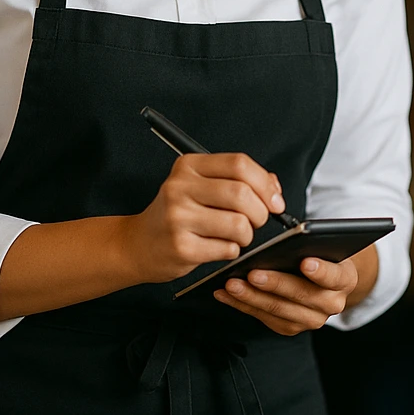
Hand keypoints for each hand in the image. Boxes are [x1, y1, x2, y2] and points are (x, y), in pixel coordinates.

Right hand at [122, 152, 285, 282]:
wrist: (137, 245)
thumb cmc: (177, 215)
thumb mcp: (201, 187)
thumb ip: (238, 181)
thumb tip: (274, 187)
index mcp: (188, 166)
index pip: (239, 164)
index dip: (265, 183)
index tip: (275, 201)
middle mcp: (179, 187)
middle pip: (241, 193)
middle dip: (260, 212)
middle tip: (257, 221)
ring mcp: (178, 217)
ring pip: (239, 224)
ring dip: (247, 235)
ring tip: (235, 236)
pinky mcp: (181, 247)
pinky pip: (227, 248)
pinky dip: (232, 250)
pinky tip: (217, 247)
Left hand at [213, 256, 358, 335]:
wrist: (324, 281)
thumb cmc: (321, 255)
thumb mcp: (324, 246)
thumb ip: (312, 244)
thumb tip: (286, 241)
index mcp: (345, 280)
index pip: (334, 276)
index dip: (321, 270)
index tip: (305, 262)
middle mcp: (332, 304)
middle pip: (301, 295)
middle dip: (274, 283)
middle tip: (252, 273)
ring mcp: (311, 319)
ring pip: (278, 310)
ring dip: (251, 297)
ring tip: (231, 284)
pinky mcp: (290, 327)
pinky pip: (263, 318)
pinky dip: (242, 305)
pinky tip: (226, 294)